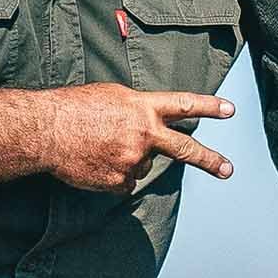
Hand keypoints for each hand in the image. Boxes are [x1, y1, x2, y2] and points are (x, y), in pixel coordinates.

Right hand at [33, 86, 236, 192]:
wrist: (46, 131)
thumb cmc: (74, 108)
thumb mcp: (113, 96)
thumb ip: (138, 110)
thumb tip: (149, 125)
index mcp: (143, 107)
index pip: (184, 105)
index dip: (210, 107)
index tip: (230, 110)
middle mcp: (143, 134)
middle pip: (184, 149)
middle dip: (209, 160)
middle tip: (229, 169)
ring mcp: (132, 160)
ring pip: (141, 165)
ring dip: (128, 159)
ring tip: (100, 147)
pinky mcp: (119, 181)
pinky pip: (124, 181)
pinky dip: (113, 175)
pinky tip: (96, 162)